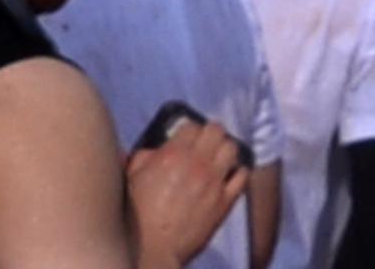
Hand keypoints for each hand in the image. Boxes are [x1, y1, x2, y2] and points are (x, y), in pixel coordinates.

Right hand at [124, 115, 248, 267]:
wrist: (153, 248)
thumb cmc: (137, 215)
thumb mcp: (131, 178)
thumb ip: (143, 157)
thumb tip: (152, 149)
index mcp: (173, 154)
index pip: (192, 126)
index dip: (190, 129)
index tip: (188, 136)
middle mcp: (198, 163)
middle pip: (216, 131)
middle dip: (211, 133)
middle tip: (207, 141)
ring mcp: (214, 182)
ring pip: (232, 149)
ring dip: (225, 149)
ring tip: (220, 156)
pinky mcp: (224, 201)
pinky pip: (242, 177)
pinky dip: (238, 172)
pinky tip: (230, 175)